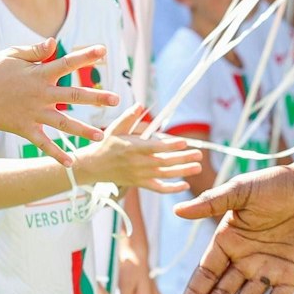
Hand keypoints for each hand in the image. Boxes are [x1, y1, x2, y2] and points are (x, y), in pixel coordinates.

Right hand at [0, 41, 116, 161]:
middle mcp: (40, 94)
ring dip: (83, 129)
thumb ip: (35, 51)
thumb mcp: (13, 55)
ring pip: (63, 123)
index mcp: (39, 74)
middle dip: (96, 98)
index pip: (67, 63)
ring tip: (101, 135)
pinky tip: (71, 162)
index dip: (85, 56)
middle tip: (117, 99)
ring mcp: (33, 113)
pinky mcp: (24, 128)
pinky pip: (43, 143)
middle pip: (74, 96)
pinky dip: (57, 153)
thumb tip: (54, 43)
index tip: (104, 51)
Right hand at [74, 108, 200, 192]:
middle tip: (199, 154)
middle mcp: (138, 163)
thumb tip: (140, 104)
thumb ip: (129, 117)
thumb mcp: (115, 128)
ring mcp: (140, 175)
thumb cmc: (106, 145)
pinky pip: (158, 188)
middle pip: (164, 162)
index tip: (185, 142)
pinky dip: (171, 189)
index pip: (155, 148)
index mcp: (133, 148)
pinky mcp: (140, 184)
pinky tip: (185, 185)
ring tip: (198, 167)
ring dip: (182, 171)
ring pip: (164, 175)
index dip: (171, 146)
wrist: (94, 167)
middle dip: (183, 158)